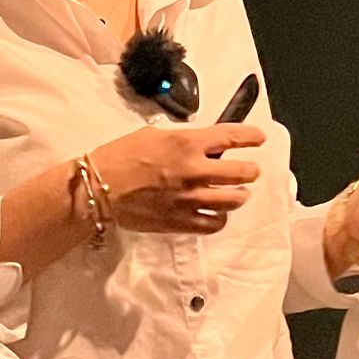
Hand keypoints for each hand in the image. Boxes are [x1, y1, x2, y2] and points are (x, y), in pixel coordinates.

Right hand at [89, 123, 264, 235]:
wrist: (99, 187)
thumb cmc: (120, 156)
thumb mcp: (152, 135)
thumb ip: (180, 140)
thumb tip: (198, 145)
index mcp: (186, 144)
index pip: (230, 137)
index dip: (250, 137)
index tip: (259, 138)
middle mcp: (194, 171)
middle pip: (241, 173)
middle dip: (251, 171)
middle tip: (251, 171)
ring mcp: (190, 199)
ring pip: (233, 201)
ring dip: (239, 196)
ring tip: (238, 194)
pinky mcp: (181, 221)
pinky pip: (213, 223)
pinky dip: (220, 218)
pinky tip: (218, 213)